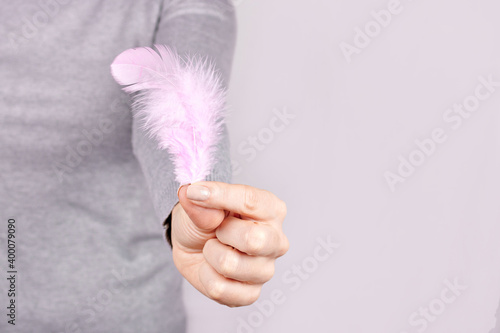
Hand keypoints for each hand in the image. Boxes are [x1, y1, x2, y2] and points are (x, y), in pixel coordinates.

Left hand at [171, 181, 288, 306]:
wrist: (193, 245)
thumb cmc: (205, 218)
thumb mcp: (198, 202)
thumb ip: (200, 203)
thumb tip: (193, 194)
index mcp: (271, 209)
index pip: (250, 201)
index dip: (219, 196)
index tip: (194, 192)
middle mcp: (276, 240)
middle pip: (253, 240)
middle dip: (222, 233)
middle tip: (217, 230)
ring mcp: (266, 269)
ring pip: (230, 265)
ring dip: (210, 255)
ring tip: (214, 248)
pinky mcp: (251, 294)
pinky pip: (221, 289)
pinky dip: (206, 277)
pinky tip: (212, 268)